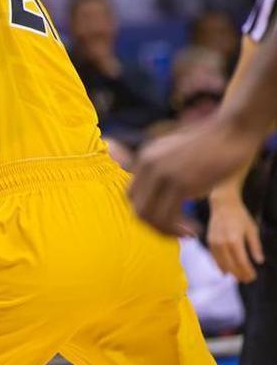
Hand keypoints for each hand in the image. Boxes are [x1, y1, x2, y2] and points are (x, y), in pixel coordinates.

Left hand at [129, 118, 260, 235]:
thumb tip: (157, 196)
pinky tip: (196, 230)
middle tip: (177, 233)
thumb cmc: (210, 144)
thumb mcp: (175, 153)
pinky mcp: (181, 183)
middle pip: (137, 208)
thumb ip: (161, 170)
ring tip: (188, 233)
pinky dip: (179, 229)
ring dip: (168, 231)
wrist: (233, 130)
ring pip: (150, 216)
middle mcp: (148, 165)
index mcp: (144, 158)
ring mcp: (163, 174)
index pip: (131, 195)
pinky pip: (169, 217)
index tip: (167, 221)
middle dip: (155, 226)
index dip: (147, 213)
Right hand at [208, 194, 263, 282]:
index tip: (253, 277)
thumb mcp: (252, 229)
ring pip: (221, 263)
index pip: (241, 262)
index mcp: (235, 240)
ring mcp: (214, 243)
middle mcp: (222, 243)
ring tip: (237, 278)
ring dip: (229, 272)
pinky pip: (214, 257)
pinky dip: (219, 265)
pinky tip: (224, 271)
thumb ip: (255, 246)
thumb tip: (259, 261)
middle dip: (239, 274)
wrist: (223, 205)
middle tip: (247, 280)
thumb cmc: (240, 216)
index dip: (247, 271)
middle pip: (230, 265)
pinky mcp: (209, 241)